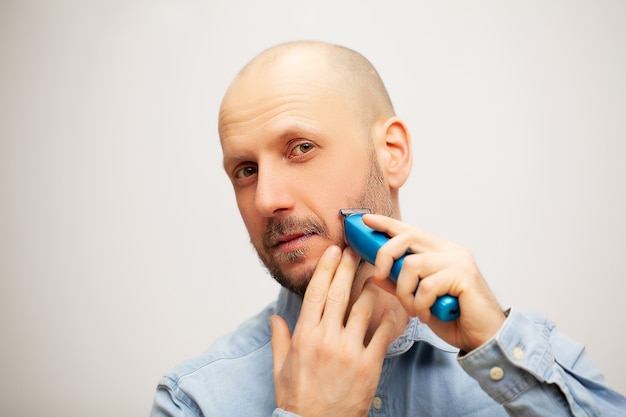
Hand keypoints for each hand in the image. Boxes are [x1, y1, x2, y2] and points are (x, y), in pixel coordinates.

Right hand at [270, 245, 396, 416]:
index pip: (316, 293)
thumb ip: (279, 340)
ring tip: (376, 275)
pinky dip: (389, 320)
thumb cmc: (297, 399)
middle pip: (340, 295)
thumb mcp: (279, 368)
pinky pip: (382, 336)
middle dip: (348, 268)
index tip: (333, 251)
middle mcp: (326, 339)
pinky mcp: (368, 366)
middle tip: (356, 251)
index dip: (326, 269)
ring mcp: (349, 352)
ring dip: (371, 289)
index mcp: (305, 336)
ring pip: (363, 310)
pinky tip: (393, 307)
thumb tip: (274, 319)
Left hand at [363, 214, 505, 352]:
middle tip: (378, 276)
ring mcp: (459, 261)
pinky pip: (427, 285)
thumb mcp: (419, 299)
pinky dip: (420, 304)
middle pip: (407, 237)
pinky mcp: (465, 275)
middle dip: (384, 255)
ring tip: (414, 308)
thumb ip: (401, 284)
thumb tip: (377, 274)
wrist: (484, 339)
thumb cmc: (454, 319)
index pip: (410, 230)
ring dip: (405, 291)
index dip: (386, 224)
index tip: (366, 220)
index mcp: (440, 252)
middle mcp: (451, 251)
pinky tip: (427, 314)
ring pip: (412, 264)